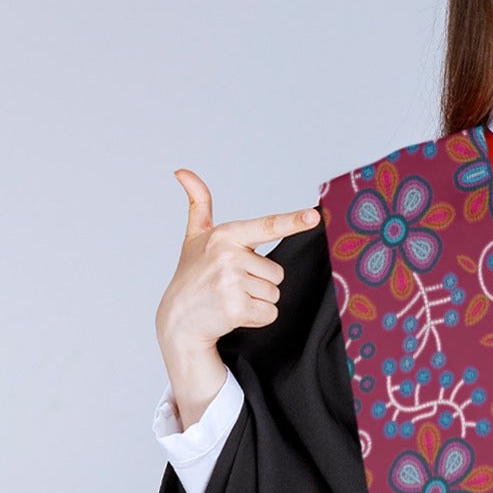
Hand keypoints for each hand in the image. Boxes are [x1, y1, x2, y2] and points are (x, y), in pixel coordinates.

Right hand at [155, 168, 320, 386]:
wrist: (177, 321)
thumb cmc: (192, 277)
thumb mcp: (194, 238)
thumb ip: (198, 204)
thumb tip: (182, 171)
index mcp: (225, 236)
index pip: (267, 227)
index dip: (293, 221)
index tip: (314, 216)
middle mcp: (228, 256)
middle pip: (277, 272)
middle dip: (261, 283)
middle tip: (233, 286)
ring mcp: (232, 282)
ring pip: (274, 294)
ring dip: (258, 301)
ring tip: (231, 299)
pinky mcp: (236, 307)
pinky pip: (269, 313)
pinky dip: (256, 318)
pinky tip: (234, 314)